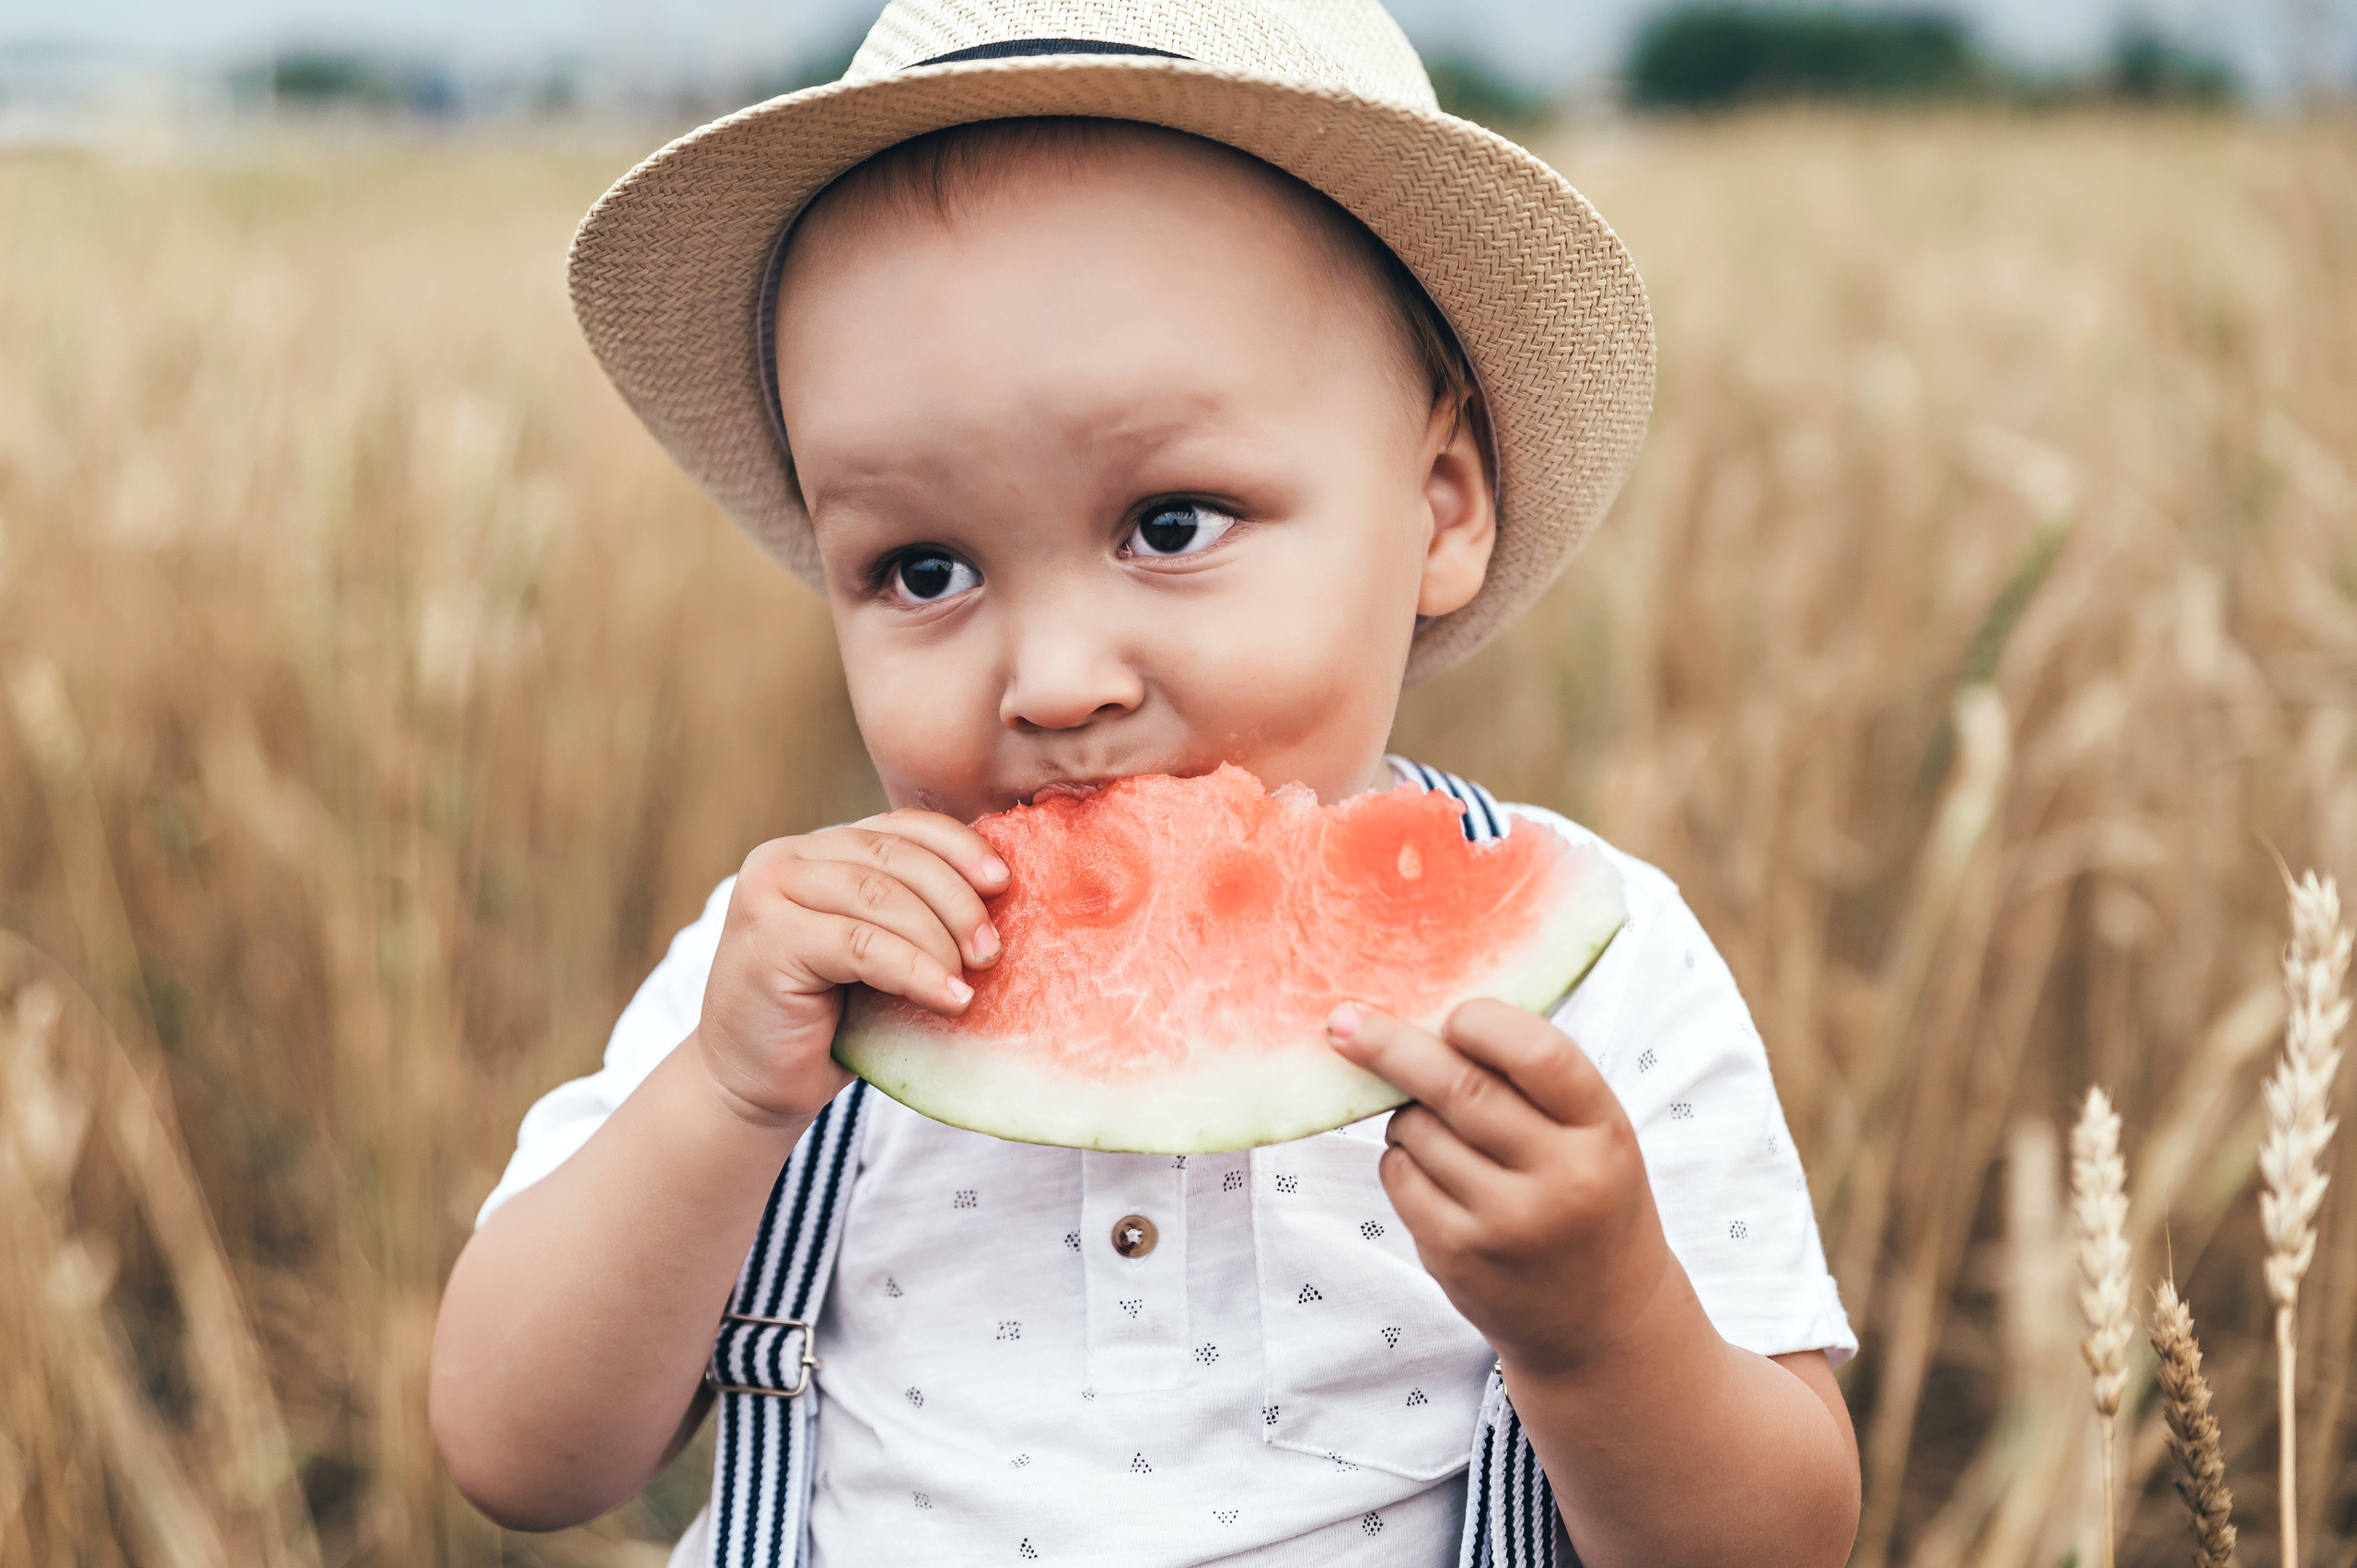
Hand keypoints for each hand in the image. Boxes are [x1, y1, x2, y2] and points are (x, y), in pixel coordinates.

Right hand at [695, 810, 1008, 1127]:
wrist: (751, 1083)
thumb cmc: (826, 1021)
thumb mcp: (877, 952)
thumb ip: (911, 913)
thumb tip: (1001, 891)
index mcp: (815, 850)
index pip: (900, 827)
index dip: (958, 847)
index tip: (1004, 882)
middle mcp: (785, 858)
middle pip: (894, 857)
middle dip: (956, 901)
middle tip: (992, 950)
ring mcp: (769, 894)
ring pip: (880, 897)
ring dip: (939, 939)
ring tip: (973, 980)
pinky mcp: (769, 940)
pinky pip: (863, 945)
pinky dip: (916, 971)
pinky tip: (951, 999)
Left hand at [1326, 998, 1673, 1378]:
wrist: (1600, 1323)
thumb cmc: (1587, 1200)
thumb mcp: (1592, 1135)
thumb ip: (1531, 1080)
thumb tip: (1427, 1015)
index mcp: (1602, 1131)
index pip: (1539, 1054)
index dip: (1484, 1023)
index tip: (1450, 1013)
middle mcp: (1560, 1178)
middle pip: (1459, 1088)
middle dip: (1391, 1046)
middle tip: (1343, 1021)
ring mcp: (1506, 1223)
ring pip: (1418, 1130)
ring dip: (1407, 1114)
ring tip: (1440, 1131)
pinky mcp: (1457, 1255)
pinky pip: (1398, 1176)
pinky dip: (1400, 1159)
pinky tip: (1432, 1173)